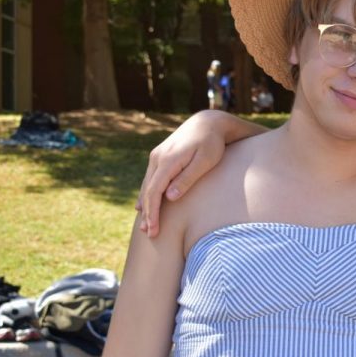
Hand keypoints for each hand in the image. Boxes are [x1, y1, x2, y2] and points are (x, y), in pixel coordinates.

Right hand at [136, 112, 227, 236]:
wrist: (208, 122)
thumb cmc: (212, 143)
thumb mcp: (205, 161)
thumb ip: (187, 178)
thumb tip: (169, 197)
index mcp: (168, 161)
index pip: (154, 192)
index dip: (153, 213)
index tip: (154, 230)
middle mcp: (157, 158)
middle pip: (147, 191)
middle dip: (148, 214)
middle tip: (149, 234)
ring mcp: (157, 156)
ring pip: (147, 185)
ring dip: (145, 206)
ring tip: (145, 225)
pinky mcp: (160, 156)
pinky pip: (150, 179)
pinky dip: (147, 194)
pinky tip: (143, 206)